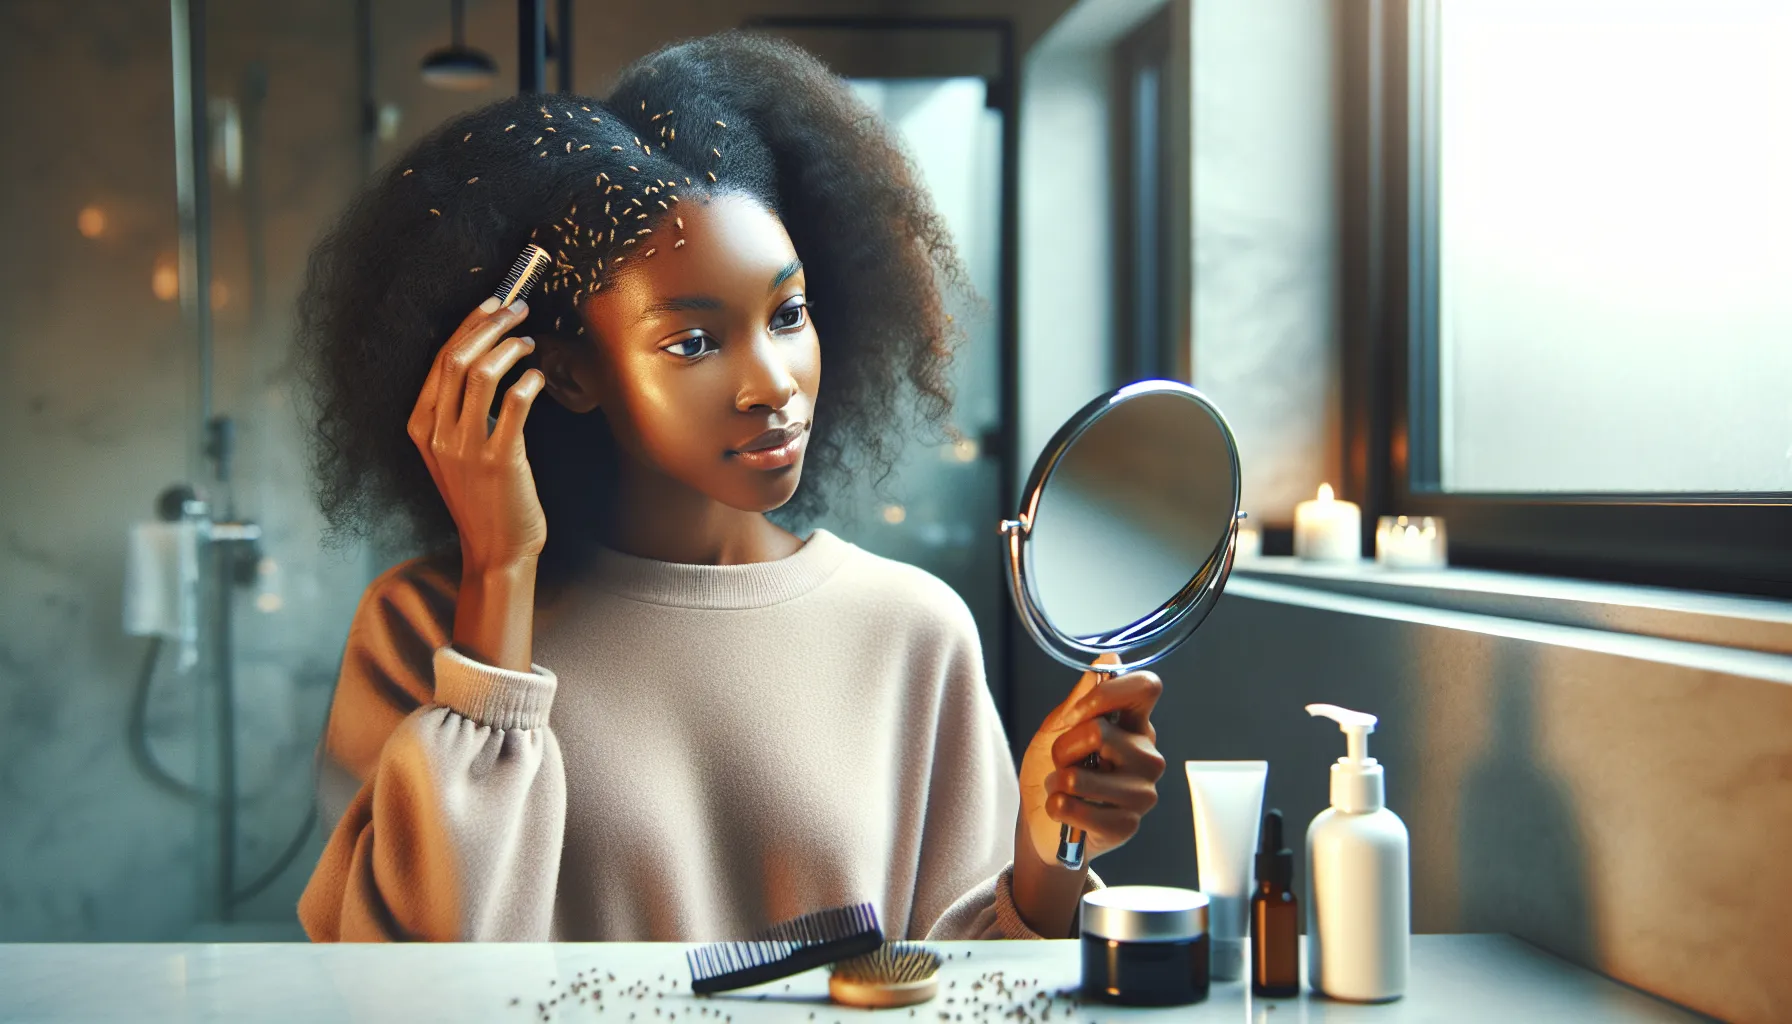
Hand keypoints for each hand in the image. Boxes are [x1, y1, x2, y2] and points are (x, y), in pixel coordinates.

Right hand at [407, 298, 547, 572]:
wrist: (496, 549)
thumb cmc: (483, 497)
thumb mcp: (453, 454)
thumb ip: (457, 413)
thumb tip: (482, 361)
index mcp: (421, 427)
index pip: (440, 360)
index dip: (469, 325)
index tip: (493, 304)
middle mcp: (438, 434)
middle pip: (457, 359)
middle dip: (490, 324)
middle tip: (518, 307)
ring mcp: (466, 448)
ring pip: (481, 375)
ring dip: (509, 347)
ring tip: (529, 339)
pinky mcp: (499, 460)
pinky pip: (513, 405)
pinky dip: (527, 381)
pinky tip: (538, 376)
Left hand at [1017, 654, 1166, 866]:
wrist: (1041, 822)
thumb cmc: (1051, 771)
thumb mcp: (1057, 728)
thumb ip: (1082, 698)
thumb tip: (1109, 659)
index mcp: (1134, 726)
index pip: (1146, 687)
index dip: (1108, 692)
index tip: (1078, 713)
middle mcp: (1146, 756)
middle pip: (1099, 732)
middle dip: (1063, 747)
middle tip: (1062, 763)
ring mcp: (1141, 793)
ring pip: (1081, 776)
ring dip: (1057, 782)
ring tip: (1063, 789)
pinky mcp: (1127, 825)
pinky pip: (1076, 808)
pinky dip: (1057, 808)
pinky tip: (1066, 812)